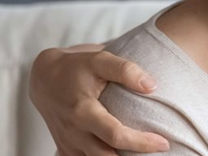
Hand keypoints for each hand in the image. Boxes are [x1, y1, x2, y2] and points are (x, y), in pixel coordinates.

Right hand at [29, 44, 169, 155]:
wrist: (44, 79)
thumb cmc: (76, 67)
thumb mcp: (99, 60)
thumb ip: (126, 70)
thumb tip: (152, 86)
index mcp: (82, 111)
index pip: (115, 135)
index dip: (141, 142)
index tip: (163, 143)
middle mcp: (73, 132)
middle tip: (160, 150)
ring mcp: (67, 143)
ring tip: (142, 155)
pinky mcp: (65, 149)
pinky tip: (121, 154)